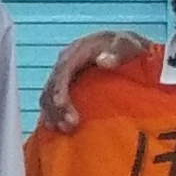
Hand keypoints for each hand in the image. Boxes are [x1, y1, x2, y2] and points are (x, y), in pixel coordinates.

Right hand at [38, 27, 160, 134]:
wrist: (124, 47)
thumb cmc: (127, 47)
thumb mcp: (127, 45)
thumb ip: (118, 51)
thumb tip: (103, 61)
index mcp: (79, 49)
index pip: (64, 68)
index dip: (59, 87)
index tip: (61, 105)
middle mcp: (67, 60)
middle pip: (53, 83)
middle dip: (56, 106)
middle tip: (68, 126)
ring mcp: (64, 73)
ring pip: (49, 93)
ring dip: (53, 113)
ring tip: (64, 130)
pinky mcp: (65, 84)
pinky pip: (51, 99)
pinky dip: (52, 114)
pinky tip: (57, 129)